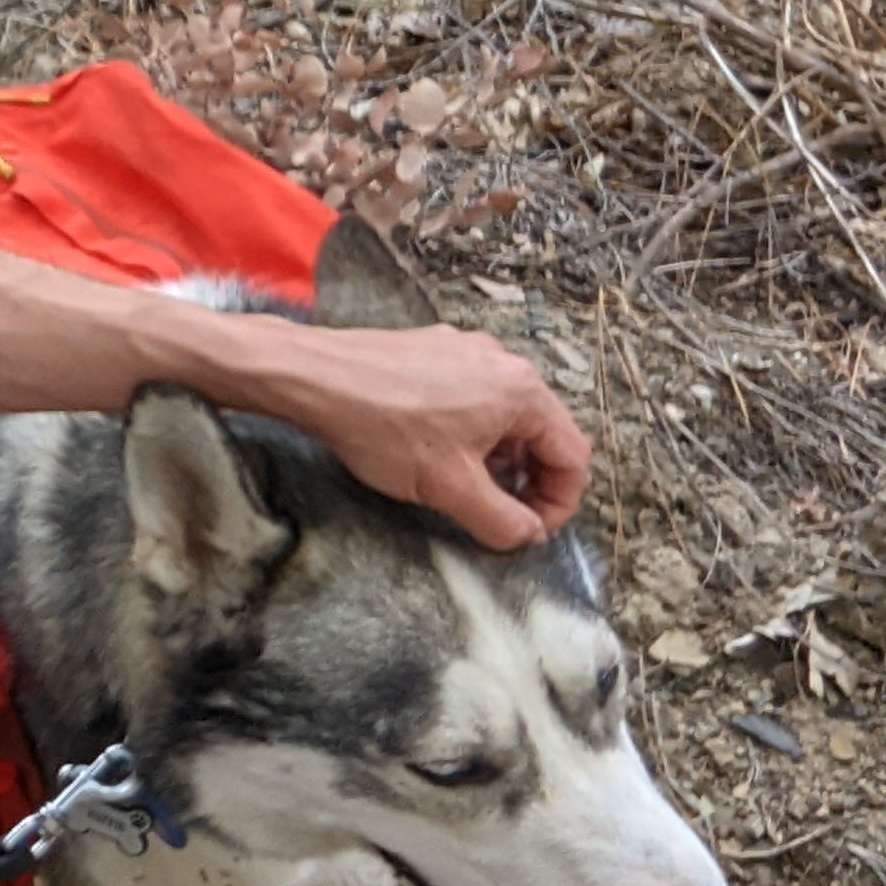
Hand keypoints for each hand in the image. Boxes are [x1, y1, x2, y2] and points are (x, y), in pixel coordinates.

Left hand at [239, 319, 589, 548]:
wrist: (313, 376)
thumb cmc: (382, 425)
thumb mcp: (451, 488)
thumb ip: (502, 521)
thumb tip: (528, 535)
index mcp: (522, 390)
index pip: (572, 456)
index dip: (559, 503)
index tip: (531, 530)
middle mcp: (501, 361)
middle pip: (540, 433)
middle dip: (525, 480)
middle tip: (498, 513)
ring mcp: (464, 350)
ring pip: (502, 416)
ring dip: (495, 458)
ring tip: (461, 485)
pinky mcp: (431, 350)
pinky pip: (468, 397)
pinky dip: (465, 432)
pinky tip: (430, 451)